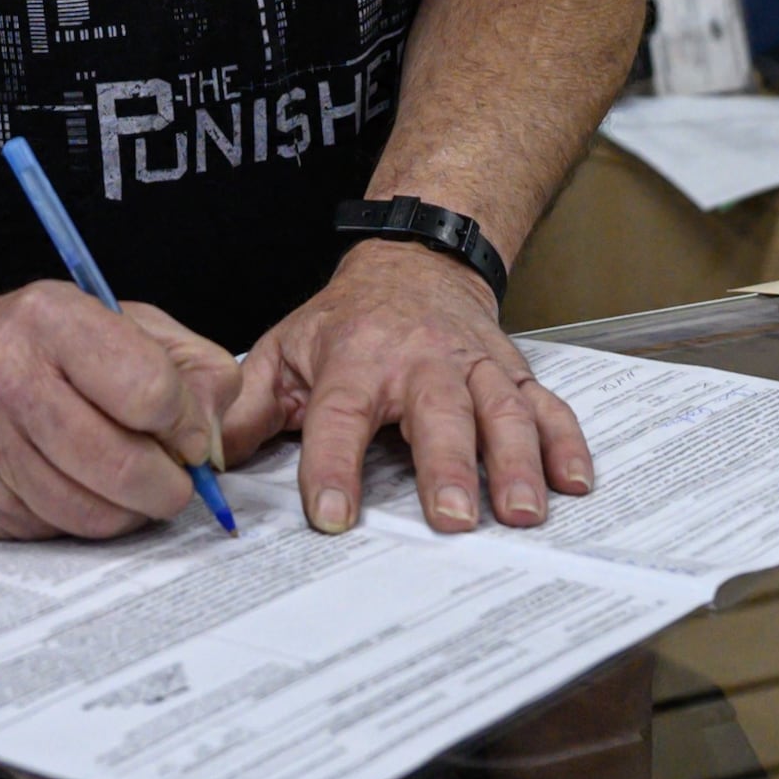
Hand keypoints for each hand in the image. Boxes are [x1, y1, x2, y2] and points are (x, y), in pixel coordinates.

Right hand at [0, 281, 236, 540]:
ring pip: (93, 513)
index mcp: (51, 319)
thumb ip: (186, 364)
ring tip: (130, 484)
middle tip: (174, 478)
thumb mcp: (113, 320)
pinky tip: (76, 487)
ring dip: (130, 510)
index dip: (187, 424)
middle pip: (124, 465)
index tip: (188, 432)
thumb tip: (213, 437)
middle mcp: (6, 377)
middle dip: (170, 485)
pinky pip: (57, 531)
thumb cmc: (29, 344)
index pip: (151, 391)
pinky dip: (84, 519)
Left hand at [227, 241, 597, 534]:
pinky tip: (575, 482)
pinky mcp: (512, 374)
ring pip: (501, 412)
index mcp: (356, 360)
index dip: (332, 466)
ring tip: (521, 512)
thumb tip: (203, 456)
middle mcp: (421, 361)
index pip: (340, 416)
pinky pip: (547, 407)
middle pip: (437, 414)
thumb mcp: (283, 350)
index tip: (331, 515)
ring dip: (515, 463)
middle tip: (450, 518)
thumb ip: (245, 408)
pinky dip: (567, 443)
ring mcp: (474, 366)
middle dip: (445, 466)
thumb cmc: (347, 322)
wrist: (415, 260)